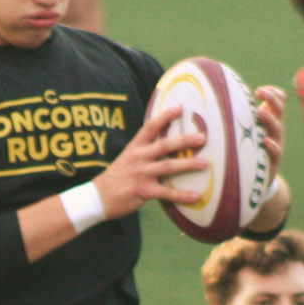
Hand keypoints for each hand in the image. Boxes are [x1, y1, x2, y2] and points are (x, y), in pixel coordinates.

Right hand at [93, 101, 206, 218]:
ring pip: (168, 167)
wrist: (98, 197)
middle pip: (165, 145)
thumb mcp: (127, 158)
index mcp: (135, 147)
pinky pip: (166, 192)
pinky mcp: (143, 191)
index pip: (150, 126)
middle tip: (202, 137)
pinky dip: (182, 195)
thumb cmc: (117, 177)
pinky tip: (196, 196)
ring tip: (205, 163)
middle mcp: (139, 158)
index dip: (165, 116)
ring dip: (188, 164)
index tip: (180, 107)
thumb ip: (144, 152)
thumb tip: (165, 146)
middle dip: (184, 140)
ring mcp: (141, 174)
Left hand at [252, 85, 285, 183]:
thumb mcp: (251, 130)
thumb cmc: (251, 148)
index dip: (273, 93)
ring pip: (277, 128)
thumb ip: (244, 115)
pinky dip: (272, 145)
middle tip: (260, 91)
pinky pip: (276, 151)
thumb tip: (224, 97)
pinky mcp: (273, 159)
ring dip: (269, 119)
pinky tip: (266, 141)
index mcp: (272, 120)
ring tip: (260, 111)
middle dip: (271, 99)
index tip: (259, 90)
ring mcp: (276, 143)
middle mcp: (276, 130)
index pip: (279, 101)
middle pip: (279, 110)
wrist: (259, 177)